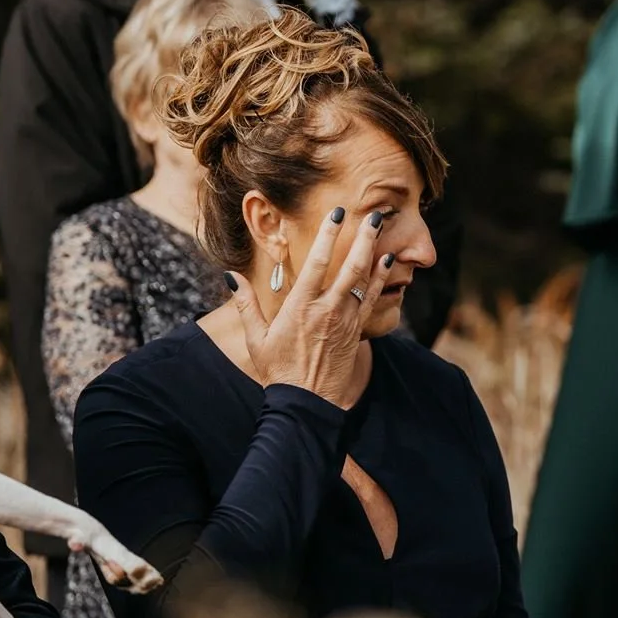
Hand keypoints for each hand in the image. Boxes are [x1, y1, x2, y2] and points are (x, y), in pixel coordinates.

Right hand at [231, 206, 388, 406]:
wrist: (306, 404)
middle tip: (373, 214)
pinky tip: (387, 263)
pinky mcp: (357, 333)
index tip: (337, 214)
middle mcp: (326, 310)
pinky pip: (372, 300)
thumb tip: (230, 276)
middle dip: (362, 237)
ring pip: (364, 280)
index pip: (317, 262)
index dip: (328, 235)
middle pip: (349, 266)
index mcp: (299, 307)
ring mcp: (346, 322)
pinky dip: (380, 280)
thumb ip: (246, 304)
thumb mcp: (256, 338)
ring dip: (374, 252)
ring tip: (381, 228)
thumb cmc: (278, 371)